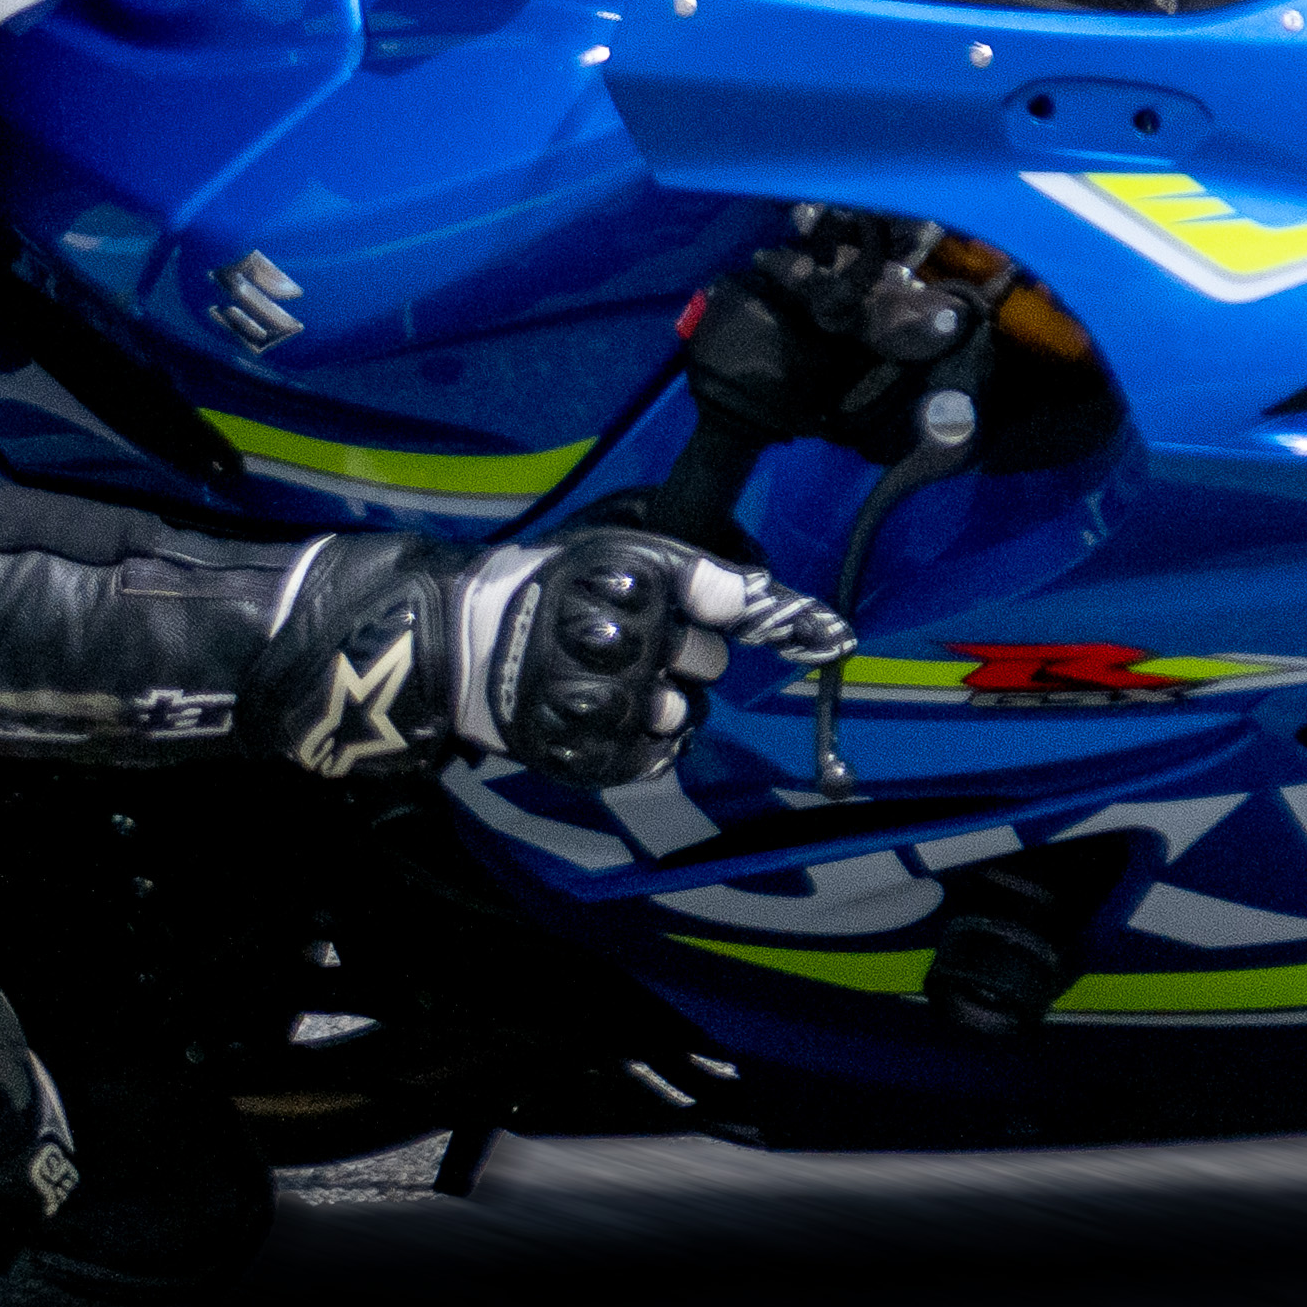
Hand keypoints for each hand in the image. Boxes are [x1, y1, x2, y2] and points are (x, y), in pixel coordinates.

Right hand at [448, 529, 849, 787]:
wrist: (471, 646)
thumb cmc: (556, 589)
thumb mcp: (617, 549)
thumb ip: (694, 571)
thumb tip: (767, 588)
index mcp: (632, 579)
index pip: (732, 601)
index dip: (784, 619)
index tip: (835, 634)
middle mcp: (623, 638)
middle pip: (709, 664)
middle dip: (690, 656)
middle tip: (648, 645)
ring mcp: (602, 701)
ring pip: (680, 715)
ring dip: (662, 705)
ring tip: (618, 686)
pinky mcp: (584, 751)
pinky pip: (650, 757)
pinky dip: (641, 744)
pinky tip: (614, 721)